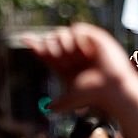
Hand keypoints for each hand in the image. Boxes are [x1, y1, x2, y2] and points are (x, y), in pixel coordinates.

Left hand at [22, 24, 137, 111]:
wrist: (112, 89)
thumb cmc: (93, 95)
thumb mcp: (71, 101)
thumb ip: (59, 105)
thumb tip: (48, 109)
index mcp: (64, 65)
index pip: (45, 51)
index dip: (34, 44)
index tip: (25, 39)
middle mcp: (72, 54)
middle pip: (50, 40)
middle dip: (52, 48)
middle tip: (64, 62)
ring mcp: (83, 45)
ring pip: (61, 33)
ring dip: (63, 44)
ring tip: (76, 58)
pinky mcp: (94, 37)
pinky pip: (77, 29)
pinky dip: (77, 38)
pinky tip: (84, 51)